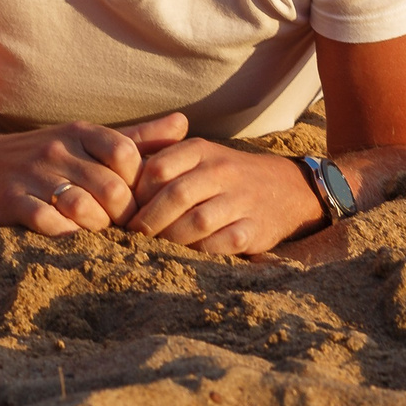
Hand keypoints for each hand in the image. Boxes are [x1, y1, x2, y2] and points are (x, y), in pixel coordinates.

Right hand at [0, 118, 163, 234]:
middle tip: (123, 228)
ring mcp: (34, 175)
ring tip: (98, 232)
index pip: (127, 153)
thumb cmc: (44, 157)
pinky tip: (68, 235)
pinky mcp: (12, 201)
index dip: (139, 183)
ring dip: (97, 227)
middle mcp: (58, 150)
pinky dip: (65, 234)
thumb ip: (137, 137)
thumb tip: (184, 124)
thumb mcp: (88, 140)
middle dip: (124, 214)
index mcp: (80, 133)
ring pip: (83, 207)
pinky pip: (48, 222)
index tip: (138, 201)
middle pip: (111, 188)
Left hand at [120, 117, 320, 254]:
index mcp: (201, 151)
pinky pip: (220, 244)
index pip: (157, 168)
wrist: (286, 188)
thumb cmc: (228, 175)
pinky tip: (187, 254)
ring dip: (170, 239)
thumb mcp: (200, 157)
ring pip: (196, 223)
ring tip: (156, 247)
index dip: (136, 193)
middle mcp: (221, 172)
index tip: (124, 210)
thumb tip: (120, 186)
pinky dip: (199, 252)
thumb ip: (165, 164)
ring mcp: (240, 200)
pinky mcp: (254, 229)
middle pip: (174, 196)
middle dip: (148, 220)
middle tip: (134, 235)